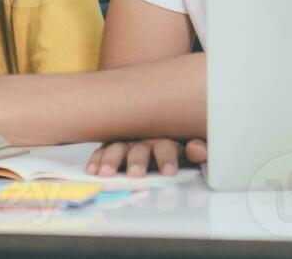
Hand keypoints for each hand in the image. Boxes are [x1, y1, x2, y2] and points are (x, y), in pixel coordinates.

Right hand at [86, 138, 206, 177]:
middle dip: (137, 161)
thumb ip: (197, 149)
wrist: (153, 118)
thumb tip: (199, 150)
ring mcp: (126, 141)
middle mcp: (144, 138)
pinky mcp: (111, 146)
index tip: (169, 172)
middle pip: (140, 148)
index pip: (167, 146)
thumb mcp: (189, 146)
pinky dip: (97, 160)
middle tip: (136, 174)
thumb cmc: (175, 144)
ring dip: (112, 160)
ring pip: (118, 147)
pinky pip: (102, 151)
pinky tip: (92, 170)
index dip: (168, 159)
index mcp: (166, 139)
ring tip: (106, 174)